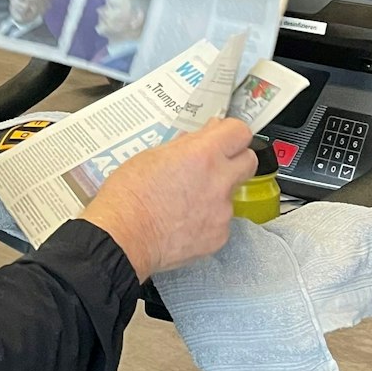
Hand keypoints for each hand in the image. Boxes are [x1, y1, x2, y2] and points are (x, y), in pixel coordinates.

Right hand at [80, 118, 256, 281]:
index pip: (240, 131)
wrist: (122, 239)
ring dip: (216, 193)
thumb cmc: (128, 198)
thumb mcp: (151, 156)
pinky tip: (183, 221)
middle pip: (249, 161)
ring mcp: (222, 211)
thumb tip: (200, 137)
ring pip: (232, 194)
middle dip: (234, 159)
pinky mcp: (219, 236)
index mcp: (202, 155)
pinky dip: (207, 219)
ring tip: (184, 201)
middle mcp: (219, 181)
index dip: (231, 132)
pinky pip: (221, 221)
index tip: (223, 136)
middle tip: (212, 165)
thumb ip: (184, 146)